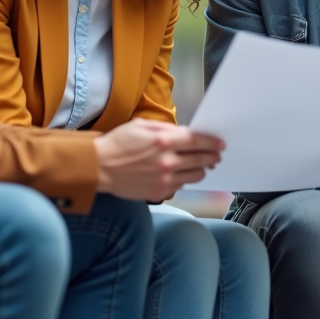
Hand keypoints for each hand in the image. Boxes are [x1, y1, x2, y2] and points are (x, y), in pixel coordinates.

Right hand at [92, 118, 223, 201]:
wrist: (99, 167)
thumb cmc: (118, 143)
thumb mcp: (142, 126)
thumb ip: (167, 129)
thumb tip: (186, 134)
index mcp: (164, 141)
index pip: (197, 141)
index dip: (212, 142)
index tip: (219, 144)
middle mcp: (167, 161)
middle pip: (201, 159)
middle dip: (212, 156)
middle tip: (216, 155)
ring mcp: (164, 179)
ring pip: (195, 175)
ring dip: (201, 169)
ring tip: (201, 165)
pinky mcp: (159, 192)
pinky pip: (181, 186)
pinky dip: (184, 179)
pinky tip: (180, 174)